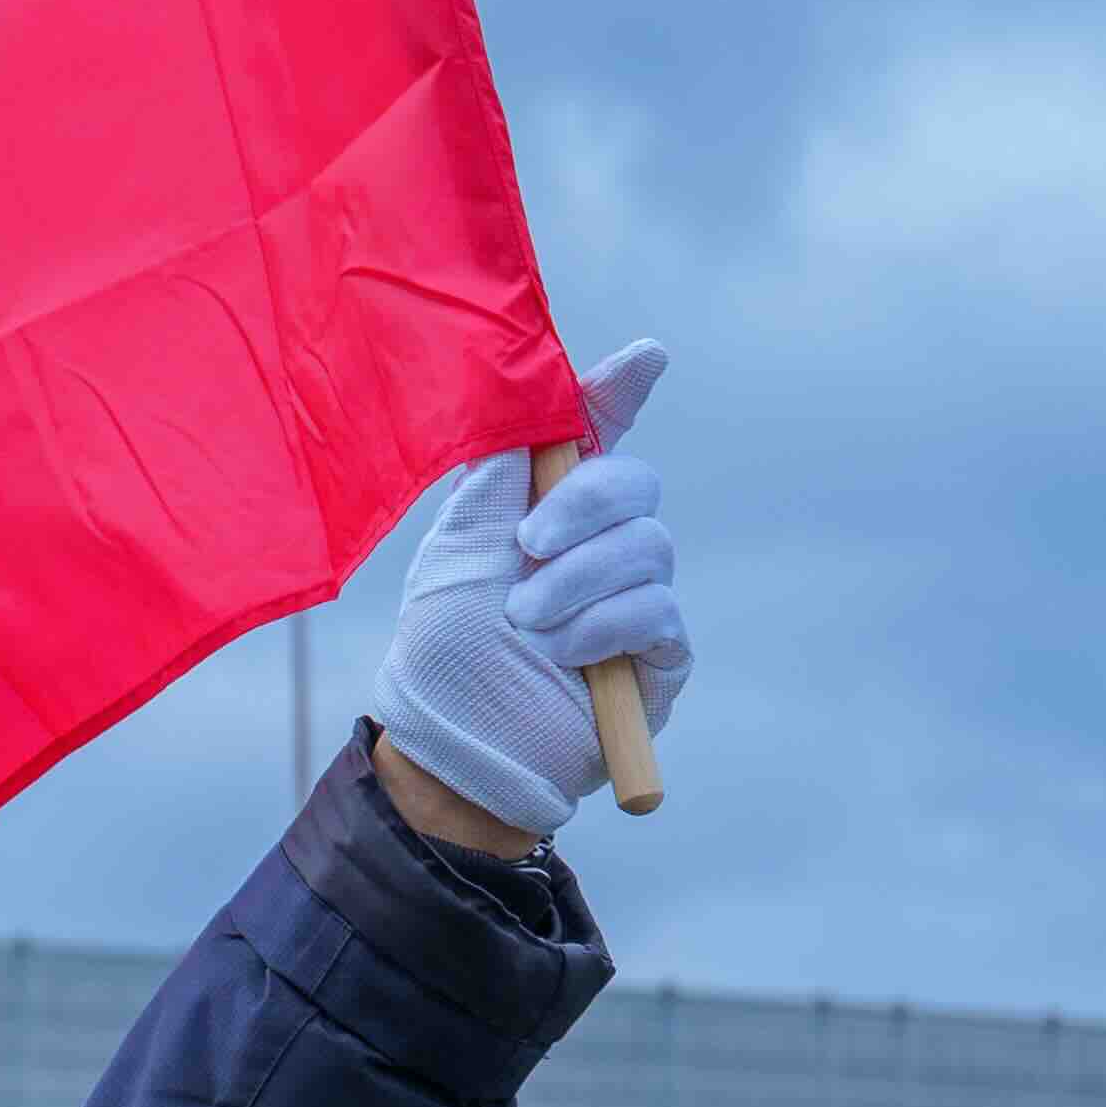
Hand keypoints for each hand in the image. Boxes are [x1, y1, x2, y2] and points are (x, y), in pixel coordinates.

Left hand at [365, 340, 685, 846]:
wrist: (454, 746)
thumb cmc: (445, 650)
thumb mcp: (458, 547)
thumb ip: (498, 473)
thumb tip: (536, 402)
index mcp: (548, 508)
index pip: (598, 435)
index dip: (620, 394)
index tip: (644, 359)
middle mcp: (601, 546)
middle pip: (635, 484)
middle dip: (582, 505)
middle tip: (527, 547)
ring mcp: (636, 598)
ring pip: (649, 547)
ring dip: (578, 580)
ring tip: (526, 622)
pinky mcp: (660, 654)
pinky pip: (658, 610)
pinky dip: (605, 623)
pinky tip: (565, 653)